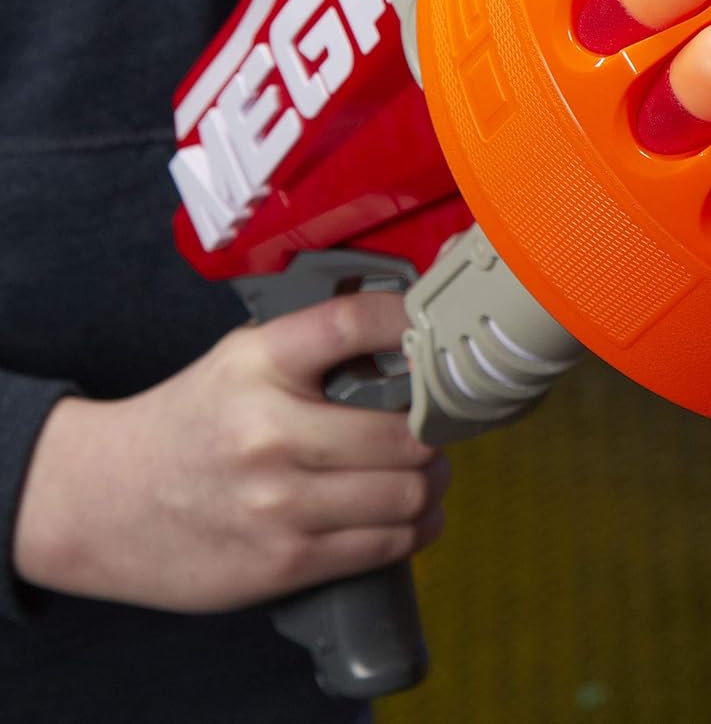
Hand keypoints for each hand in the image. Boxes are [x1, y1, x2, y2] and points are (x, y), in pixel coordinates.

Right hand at [13, 294, 447, 612]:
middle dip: (434, 429)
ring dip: (433, 481)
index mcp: (259, 364)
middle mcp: (271, 432)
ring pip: (409, 492)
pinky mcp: (285, 561)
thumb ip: (315, 342)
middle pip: (406, 430)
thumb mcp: (241, 359)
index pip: (353, 323)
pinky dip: (415, 528)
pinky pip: (386, 544)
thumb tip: (406, 328)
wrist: (100, 503)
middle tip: (437, 425)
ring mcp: (279, 503)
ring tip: (427, 470)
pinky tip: (411, 514)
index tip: (432, 332)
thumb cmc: (189, 422)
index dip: (406, 321)